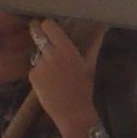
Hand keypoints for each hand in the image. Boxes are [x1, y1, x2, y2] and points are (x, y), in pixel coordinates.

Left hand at [24, 18, 99, 137]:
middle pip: (36, 33)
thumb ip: (94, 42)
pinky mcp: (32, 76)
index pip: (48, 25)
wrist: (73, 112)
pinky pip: (34, 69)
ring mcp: (40, 65)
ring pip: (37, 54)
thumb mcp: (90, 64)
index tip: (48, 26)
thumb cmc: (84, 87)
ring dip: (42, 59)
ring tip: (54, 73)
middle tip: (38, 32)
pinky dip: (39, 74)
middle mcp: (51, 55)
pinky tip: (49, 83)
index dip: (47, 25)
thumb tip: (104, 26)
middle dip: (36, 31)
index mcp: (66, 49)